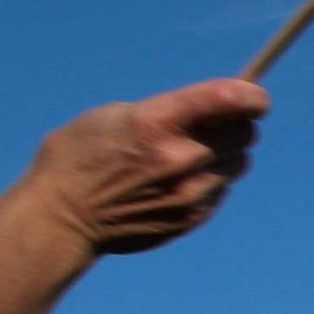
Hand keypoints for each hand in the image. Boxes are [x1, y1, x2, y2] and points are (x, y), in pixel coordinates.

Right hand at [18, 80, 268, 257]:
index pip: (231, 99)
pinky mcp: (192, 218)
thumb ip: (170, 110)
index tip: (254, 97)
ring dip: (224, 154)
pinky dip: (210, 181)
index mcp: (157, 123)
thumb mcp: (114, 114)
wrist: (60, 218)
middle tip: (214, 125)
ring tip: (189, 155)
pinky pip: (222, 190)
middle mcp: (180, 158)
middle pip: (244, 133)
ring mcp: (189, 193)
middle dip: (235, 124)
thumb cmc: (79, 155)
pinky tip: (176, 181)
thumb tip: (218, 108)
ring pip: (238, 163)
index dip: (251, 96)